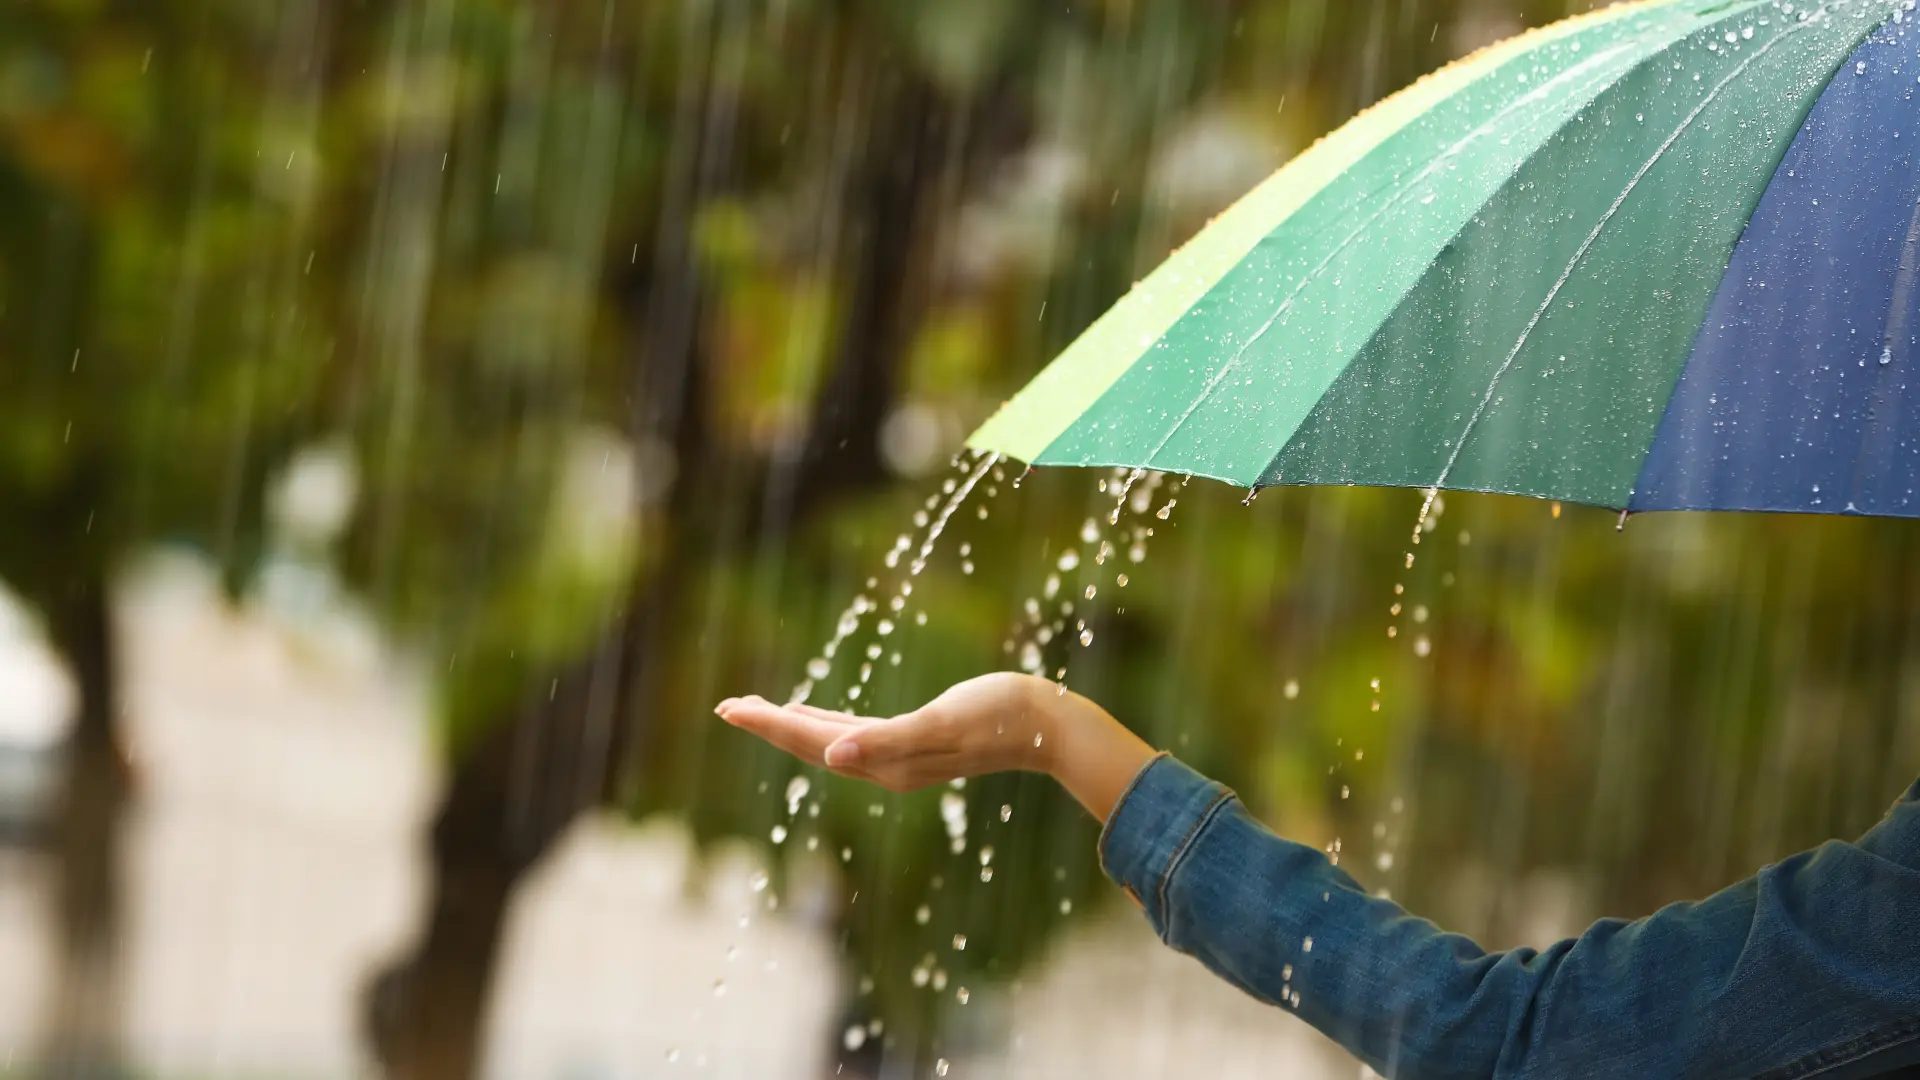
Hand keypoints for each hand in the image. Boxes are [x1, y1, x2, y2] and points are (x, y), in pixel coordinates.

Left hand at [716, 672, 1156, 821]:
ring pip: (830, 740)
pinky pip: (855, 735)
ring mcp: (900, 755)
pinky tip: (817, 718)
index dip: (769, 724)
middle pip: (812, 744)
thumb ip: (885, 741)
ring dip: (792, 726)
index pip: (811, 742)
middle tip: (727, 706)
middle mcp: (886, 764)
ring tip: (758, 710)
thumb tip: (832, 756)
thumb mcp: (939, 724)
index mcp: (885, 761)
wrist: (1045, 724)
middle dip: (769, 725)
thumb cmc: (996, 716)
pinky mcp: (915, 739)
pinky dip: (827, 724)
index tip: (730, 707)